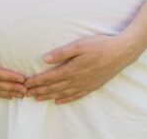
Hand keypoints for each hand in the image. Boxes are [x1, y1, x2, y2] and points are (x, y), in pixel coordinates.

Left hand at [24, 34, 138, 104]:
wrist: (121, 52)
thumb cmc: (100, 45)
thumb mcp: (80, 45)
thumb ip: (62, 53)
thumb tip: (45, 59)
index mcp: (71, 69)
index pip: (49, 77)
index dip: (36, 81)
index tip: (25, 84)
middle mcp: (76, 80)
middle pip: (53, 88)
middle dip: (38, 91)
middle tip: (26, 94)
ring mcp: (84, 85)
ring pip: (62, 93)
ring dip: (48, 96)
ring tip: (37, 99)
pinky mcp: (92, 86)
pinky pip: (76, 96)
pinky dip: (65, 99)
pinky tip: (59, 101)